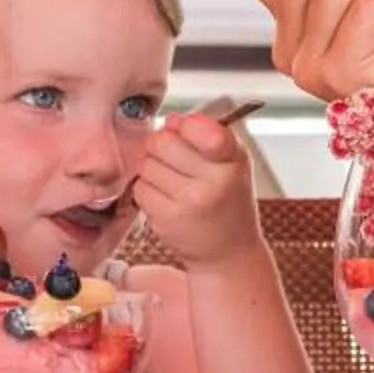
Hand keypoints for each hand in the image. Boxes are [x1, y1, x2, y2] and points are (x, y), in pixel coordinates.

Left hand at [131, 112, 263, 267]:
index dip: (186, 126)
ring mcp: (187, 202)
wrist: (228, 251)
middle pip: (161, 142)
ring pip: (146, 164)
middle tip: (173, 158)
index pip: (200, 128)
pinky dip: (148, 190)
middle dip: (161, 146)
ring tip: (173, 181)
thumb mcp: (232, 162)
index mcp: (231, 160)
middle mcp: (212, 181)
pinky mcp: (166, 219)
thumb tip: (170, 121)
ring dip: (153, 169)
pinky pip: (140, 188)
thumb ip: (206, 133)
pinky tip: (166, 198)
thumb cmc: (228, 200)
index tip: (187, 132)